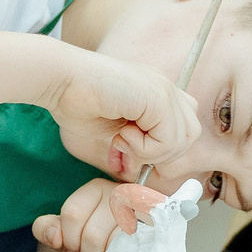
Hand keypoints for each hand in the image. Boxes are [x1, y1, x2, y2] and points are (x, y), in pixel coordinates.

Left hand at [30, 179, 165, 251]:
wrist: (138, 250)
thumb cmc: (100, 241)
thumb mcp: (69, 235)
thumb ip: (48, 229)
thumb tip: (54, 236)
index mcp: (95, 189)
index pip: (71, 214)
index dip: (69, 239)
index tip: (75, 246)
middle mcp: (119, 193)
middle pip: (89, 233)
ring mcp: (139, 211)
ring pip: (110, 243)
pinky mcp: (153, 227)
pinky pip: (126, 248)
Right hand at [44, 52, 199, 182]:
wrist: (61, 80)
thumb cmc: (77, 103)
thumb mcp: (115, 134)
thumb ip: (135, 149)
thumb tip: (141, 171)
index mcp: (157, 94)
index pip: (183, 128)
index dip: (161, 148)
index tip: (128, 149)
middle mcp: (165, 88)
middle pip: (190, 135)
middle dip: (161, 153)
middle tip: (127, 146)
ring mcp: (164, 91)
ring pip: (183, 140)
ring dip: (150, 151)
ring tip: (122, 139)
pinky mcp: (159, 98)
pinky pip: (168, 140)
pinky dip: (144, 148)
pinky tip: (122, 135)